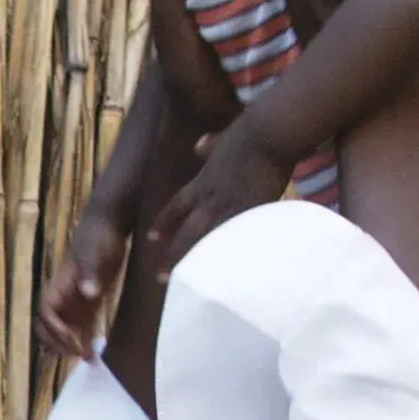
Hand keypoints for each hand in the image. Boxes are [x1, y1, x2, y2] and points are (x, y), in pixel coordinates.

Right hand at [39, 205, 132, 356]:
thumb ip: (91, 273)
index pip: (46, 313)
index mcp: (58, 285)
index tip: (73, 341)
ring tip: (89, 360)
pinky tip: (96, 353)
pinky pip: (80, 327)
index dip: (55, 330)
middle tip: (79, 356)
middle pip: (48, 327)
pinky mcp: (88, 303)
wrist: (108, 226)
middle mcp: (62, 297)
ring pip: (63, 331)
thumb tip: (88, 294)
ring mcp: (74, 301)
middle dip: (59, 344)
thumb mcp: (95, 252)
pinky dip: (84, 340)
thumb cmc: (98, 236)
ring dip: (71, 347)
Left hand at [142, 122, 299, 272]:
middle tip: (160, 278)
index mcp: (202, 183)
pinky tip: (227, 279)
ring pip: (207, 244)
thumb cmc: (246, 134)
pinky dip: (231, 260)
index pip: (176, 207)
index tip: (151, 238)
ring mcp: (231, 210)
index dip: (163, 223)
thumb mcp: (220, 140)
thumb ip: (209, 147)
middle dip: (173, 256)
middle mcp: (211, 200)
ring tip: (188, 285)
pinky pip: (237, 243)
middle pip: (186, 234)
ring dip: (195, 265)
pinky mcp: (252, 215)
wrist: (267, 135)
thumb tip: (200, 145)